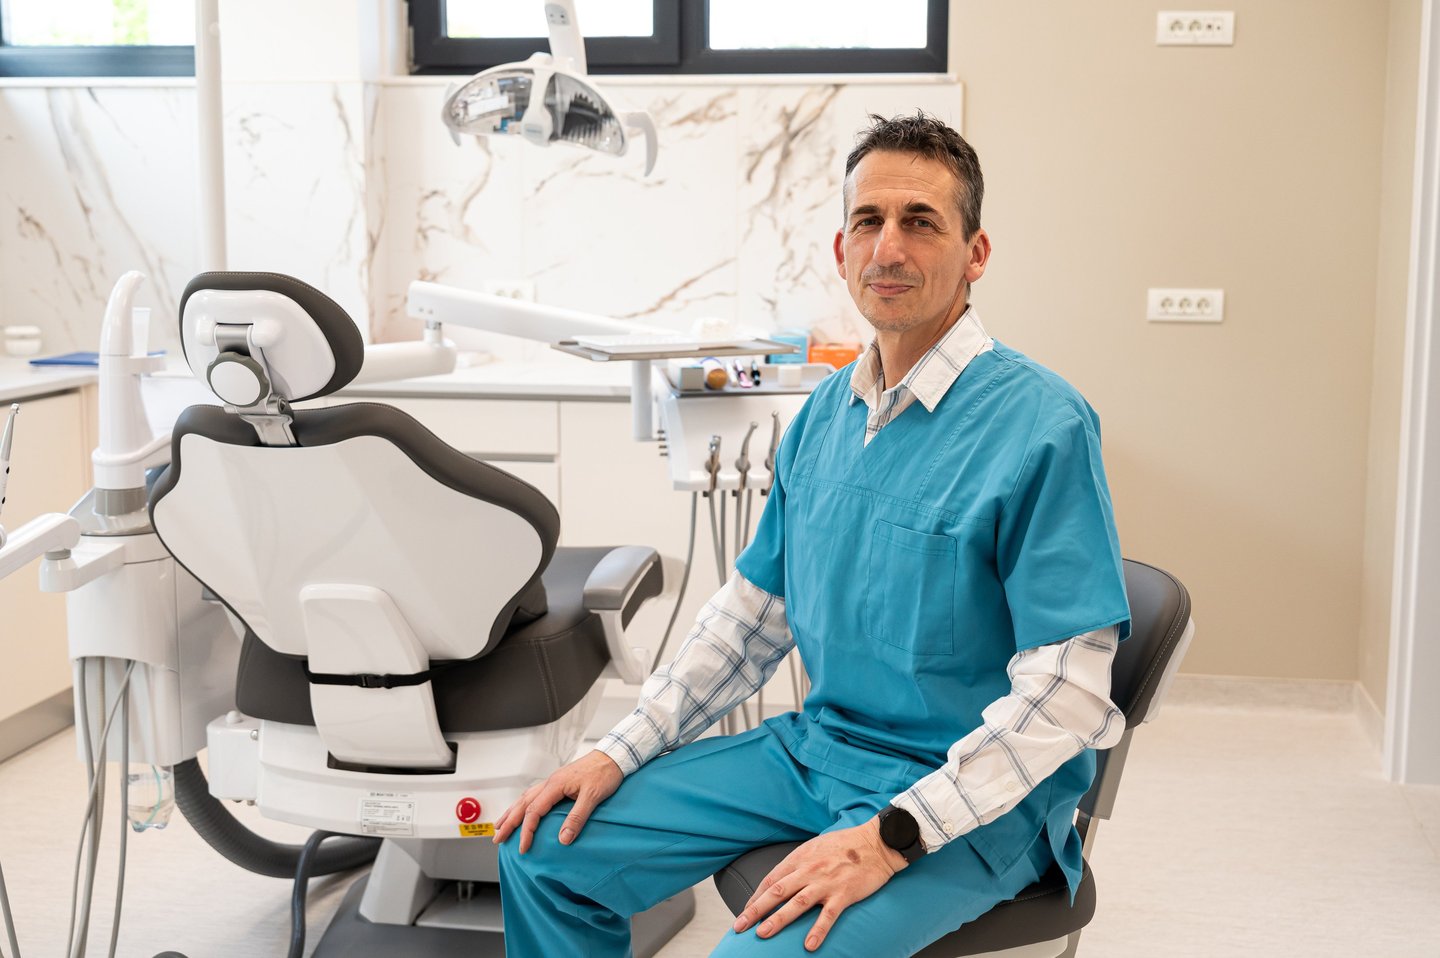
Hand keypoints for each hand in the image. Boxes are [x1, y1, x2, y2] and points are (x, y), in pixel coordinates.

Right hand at [492, 749, 623, 853]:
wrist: (613, 756)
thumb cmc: (604, 774)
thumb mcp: (593, 797)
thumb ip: (577, 817)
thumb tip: (563, 839)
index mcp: (555, 785)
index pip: (534, 811)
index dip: (526, 831)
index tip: (523, 848)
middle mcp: (550, 782)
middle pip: (523, 804)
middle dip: (509, 822)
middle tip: (497, 838)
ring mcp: (553, 781)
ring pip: (526, 798)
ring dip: (512, 812)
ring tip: (501, 825)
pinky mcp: (559, 782)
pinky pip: (535, 794)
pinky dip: (524, 804)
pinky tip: (522, 809)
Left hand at [731, 817, 908, 951]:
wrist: (876, 842)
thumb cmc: (846, 844)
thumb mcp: (815, 846)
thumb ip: (799, 863)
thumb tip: (783, 878)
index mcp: (800, 858)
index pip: (771, 879)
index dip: (755, 897)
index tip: (745, 911)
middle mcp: (809, 870)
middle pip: (777, 892)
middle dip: (755, 910)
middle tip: (740, 926)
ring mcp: (826, 883)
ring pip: (796, 903)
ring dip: (778, 920)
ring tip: (763, 934)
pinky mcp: (844, 894)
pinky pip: (828, 916)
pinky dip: (818, 931)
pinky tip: (809, 945)